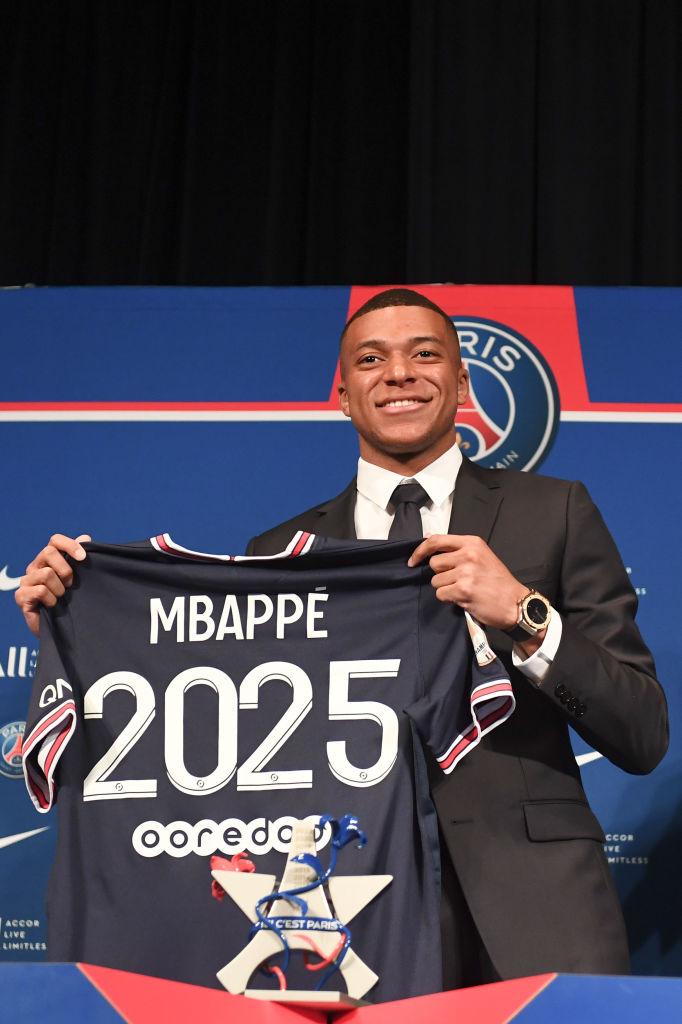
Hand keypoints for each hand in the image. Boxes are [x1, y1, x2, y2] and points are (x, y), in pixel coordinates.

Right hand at [15, 534, 90, 636]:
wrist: (62, 627)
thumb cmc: (70, 601)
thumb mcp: (78, 578)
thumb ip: (80, 558)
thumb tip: (85, 537)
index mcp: (48, 559)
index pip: (55, 540)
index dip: (70, 545)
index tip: (83, 558)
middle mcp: (35, 566)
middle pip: (48, 552)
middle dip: (66, 569)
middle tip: (70, 585)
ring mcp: (26, 581)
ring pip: (46, 573)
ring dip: (59, 589)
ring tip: (60, 598)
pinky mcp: (21, 596)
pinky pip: (40, 590)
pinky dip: (51, 599)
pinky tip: (52, 606)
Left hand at [408, 533, 533, 634]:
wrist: (516, 603)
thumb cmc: (498, 581)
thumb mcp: (481, 556)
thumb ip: (458, 550)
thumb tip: (429, 543)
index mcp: (472, 543)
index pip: (436, 540)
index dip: (420, 550)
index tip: (412, 560)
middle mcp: (468, 555)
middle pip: (434, 563)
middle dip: (441, 574)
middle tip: (457, 580)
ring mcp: (465, 572)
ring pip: (436, 581)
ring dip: (446, 588)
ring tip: (464, 590)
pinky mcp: (463, 590)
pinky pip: (441, 594)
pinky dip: (449, 599)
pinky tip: (464, 598)